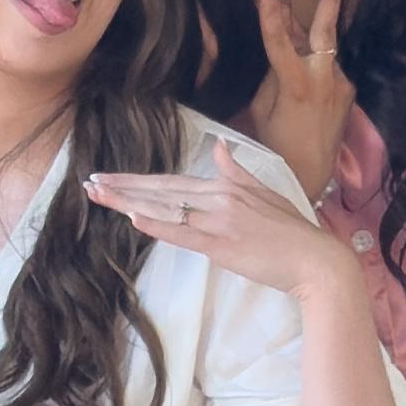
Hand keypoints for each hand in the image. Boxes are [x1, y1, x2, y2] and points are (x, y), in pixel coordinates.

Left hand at [87, 141, 349, 303]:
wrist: (316, 259)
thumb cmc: (292, 230)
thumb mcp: (265, 191)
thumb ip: (237, 170)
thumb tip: (218, 146)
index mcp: (225, 185)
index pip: (171, 181)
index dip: (138, 179)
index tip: (109, 177)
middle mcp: (219, 197)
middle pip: (161, 190)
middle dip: (122, 186)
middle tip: (89, 182)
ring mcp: (219, 220)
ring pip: (165, 208)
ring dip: (128, 201)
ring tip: (97, 196)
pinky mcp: (222, 246)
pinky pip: (183, 233)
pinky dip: (158, 224)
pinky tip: (132, 217)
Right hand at [249, 0, 356, 200]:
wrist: (308, 175)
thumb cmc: (275, 144)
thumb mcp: (262, 108)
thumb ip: (273, 75)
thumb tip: (282, 50)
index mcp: (295, 85)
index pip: (279, 40)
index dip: (271, 11)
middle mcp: (323, 79)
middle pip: (326, 30)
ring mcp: (341, 84)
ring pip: (322, 52)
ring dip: (309, 49)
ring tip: (299, 77)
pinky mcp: (349, 91)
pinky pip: (327, 71)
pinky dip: (314, 72)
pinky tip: (307, 98)